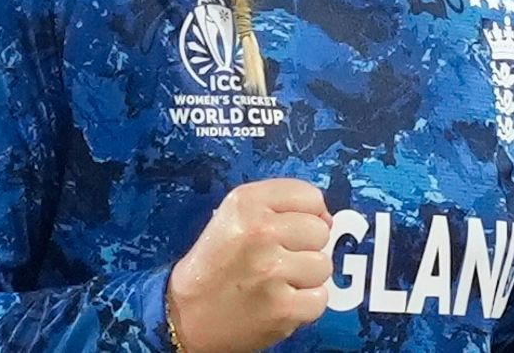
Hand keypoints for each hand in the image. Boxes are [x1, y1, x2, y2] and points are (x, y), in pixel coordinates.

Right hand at [167, 178, 334, 352]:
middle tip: (278, 260)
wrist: (185, 316)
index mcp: (246, 202)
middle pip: (320, 231)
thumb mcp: (234, 216)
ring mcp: (272, 270)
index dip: (307, 214)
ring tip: (278, 282)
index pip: (310, 196)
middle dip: (306, 247)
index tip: (289, 229)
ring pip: (323, 265)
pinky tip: (281, 302)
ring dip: (306, 278)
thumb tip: (329, 218)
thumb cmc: (214, 264)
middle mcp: (260, 231)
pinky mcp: (282, 307)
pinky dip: (305, 305)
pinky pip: (320, 299)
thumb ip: (279, 207)